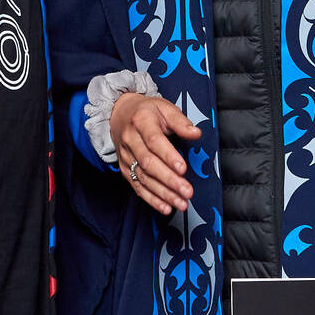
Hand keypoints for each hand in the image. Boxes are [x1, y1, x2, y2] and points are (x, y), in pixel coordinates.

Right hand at [109, 93, 198, 214]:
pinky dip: (151, 199)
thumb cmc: (147, 111)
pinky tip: (165, 207)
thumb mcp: (164, 107)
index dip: (168, 156)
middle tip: (187, 192)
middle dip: (169, 180)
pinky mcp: (124, 168)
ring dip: (163, 193)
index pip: (154, 141)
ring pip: (143, 178)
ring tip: (181, 203)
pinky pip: (137, 186)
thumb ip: (180, 121)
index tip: (183, 169)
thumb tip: (195, 133)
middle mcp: (130, 140)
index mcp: (141, 121)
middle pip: (148, 163)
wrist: (119, 114)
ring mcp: (126, 156)